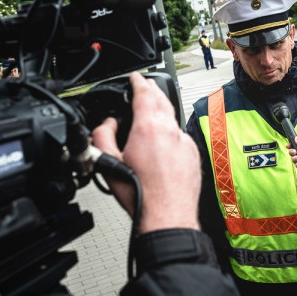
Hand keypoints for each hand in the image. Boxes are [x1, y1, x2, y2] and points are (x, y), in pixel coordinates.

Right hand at [91, 72, 200, 233]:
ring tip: (151, 112)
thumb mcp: (109, 164)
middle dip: (152, 91)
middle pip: (162, 101)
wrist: (168, 218)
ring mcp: (185, 144)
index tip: (135, 77)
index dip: (138, 81)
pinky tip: (161, 143)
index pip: (145, 93)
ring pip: (172, 120)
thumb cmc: (142, 197)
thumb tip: (106, 125)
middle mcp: (171, 132)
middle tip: (144, 86)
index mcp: (149, 129)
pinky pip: (180, 137)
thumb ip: (102, 136)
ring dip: (162, 112)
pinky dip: (170, 134)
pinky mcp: (194, 156)